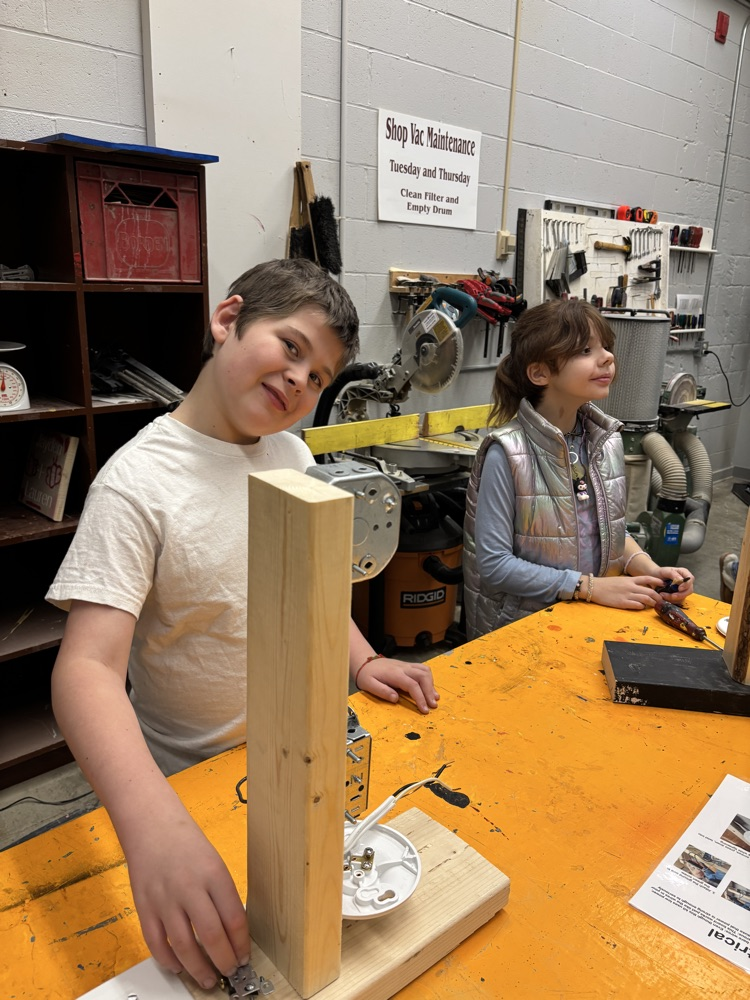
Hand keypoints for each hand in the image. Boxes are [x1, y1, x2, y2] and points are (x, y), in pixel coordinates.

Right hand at [124, 803, 250, 989]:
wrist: (151, 825)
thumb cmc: (186, 842)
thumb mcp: (214, 862)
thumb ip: (222, 895)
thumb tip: (231, 932)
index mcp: (213, 874)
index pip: (234, 918)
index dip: (241, 943)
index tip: (244, 956)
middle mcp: (190, 887)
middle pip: (211, 935)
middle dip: (224, 961)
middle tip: (229, 971)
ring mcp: (165, 899)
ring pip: (183, 946)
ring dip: (198, 968)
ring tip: (207, 979)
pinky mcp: (144, 907)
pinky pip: (156, 943)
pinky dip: (168, 960)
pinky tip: (178, 966)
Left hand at [355, 657, 438, 713]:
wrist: (366, 662)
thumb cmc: (367, 675)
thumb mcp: (369, 685)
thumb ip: (382, 691)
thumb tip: (396, 699)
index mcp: (394, 674)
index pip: (412, 685)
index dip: (420, 697)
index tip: (424, 709)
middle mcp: (403, 668)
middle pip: (422, 676)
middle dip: (430, 691)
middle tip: (433, 705)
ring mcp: (407, 665)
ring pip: (425, 670)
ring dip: (431, 684)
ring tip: (434, 698)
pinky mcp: (408, 666)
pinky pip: (422, 669)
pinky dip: (429, 678)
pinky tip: (430, 688)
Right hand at [590, 573, 665, 609]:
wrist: (594, 588)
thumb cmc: (607, 584)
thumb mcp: (620, 580)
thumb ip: (631, 583)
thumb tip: (641, 587)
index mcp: (630, 580)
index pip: (647, 578)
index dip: (657, 581)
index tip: (664, 584)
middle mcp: (630, 586)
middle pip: (650, 591)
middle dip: (658, 597)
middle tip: (661, 600)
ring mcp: (627, 595)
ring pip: (646, 599)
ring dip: (652, 603)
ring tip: (654, 605)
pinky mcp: (622, 603)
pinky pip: (637, 605)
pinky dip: (642, 607)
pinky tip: (642, 607)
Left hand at [652, 566, 693, 602]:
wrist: (654, 577)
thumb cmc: (660, 572)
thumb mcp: (665, 571)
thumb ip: (673, 574)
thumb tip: (681, 580)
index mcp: (684, 573)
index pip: (690, 578)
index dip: (686, 585)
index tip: (679, 588)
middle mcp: (685, 582)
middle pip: (689, 590)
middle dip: (680, 595)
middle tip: (672, 596)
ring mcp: (682, 590)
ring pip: (683, 597)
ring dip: (674, 599)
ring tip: (663, 595)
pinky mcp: (678, 596)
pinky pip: (678, 601)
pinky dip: (671, 601)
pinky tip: (664, 597)